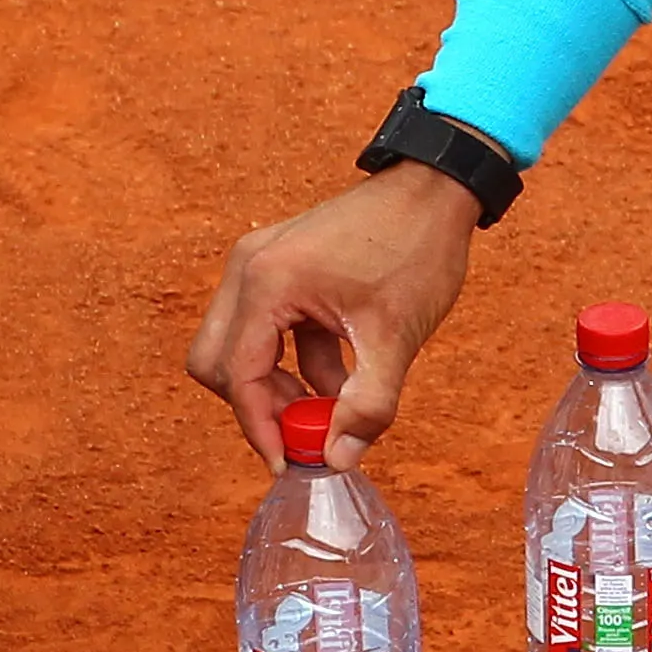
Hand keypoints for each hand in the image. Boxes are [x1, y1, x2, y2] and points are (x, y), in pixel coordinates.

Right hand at [185, 162, 479, 468]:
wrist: (434, 188)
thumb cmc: (415, 249)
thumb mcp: (395, 338)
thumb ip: (367, 405)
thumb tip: (338, 458)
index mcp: (269, 282)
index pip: (238, 375)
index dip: (260, 427)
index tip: (289, 463)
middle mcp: (250, 268)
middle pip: (217, 361)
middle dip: (257, 405)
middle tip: (305, 431)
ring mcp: (260, 262)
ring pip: (237, 346)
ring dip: (277, 385)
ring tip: (333, 405)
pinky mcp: (278, 265)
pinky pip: (264, 328)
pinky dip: (292, 361)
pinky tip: (340, 374)